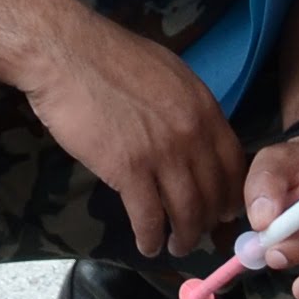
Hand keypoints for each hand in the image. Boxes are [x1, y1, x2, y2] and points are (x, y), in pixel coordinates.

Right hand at [18, 6, 247, 259]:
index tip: (224, 209)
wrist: (64, 52)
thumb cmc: (108, 57)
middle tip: (200, 234)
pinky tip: (148, 245)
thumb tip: (195, 133)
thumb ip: (187, 107)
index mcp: (204, 108)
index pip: (234, 164)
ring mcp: (163, 154)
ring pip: (186, 212)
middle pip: (213, 193)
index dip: (231, 193)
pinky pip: (149, 217)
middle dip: (209, 222)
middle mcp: (192, 134)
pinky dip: (150, 237)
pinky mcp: (130, 170)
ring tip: (176, 246)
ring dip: (184, 237)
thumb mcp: (167, 74)